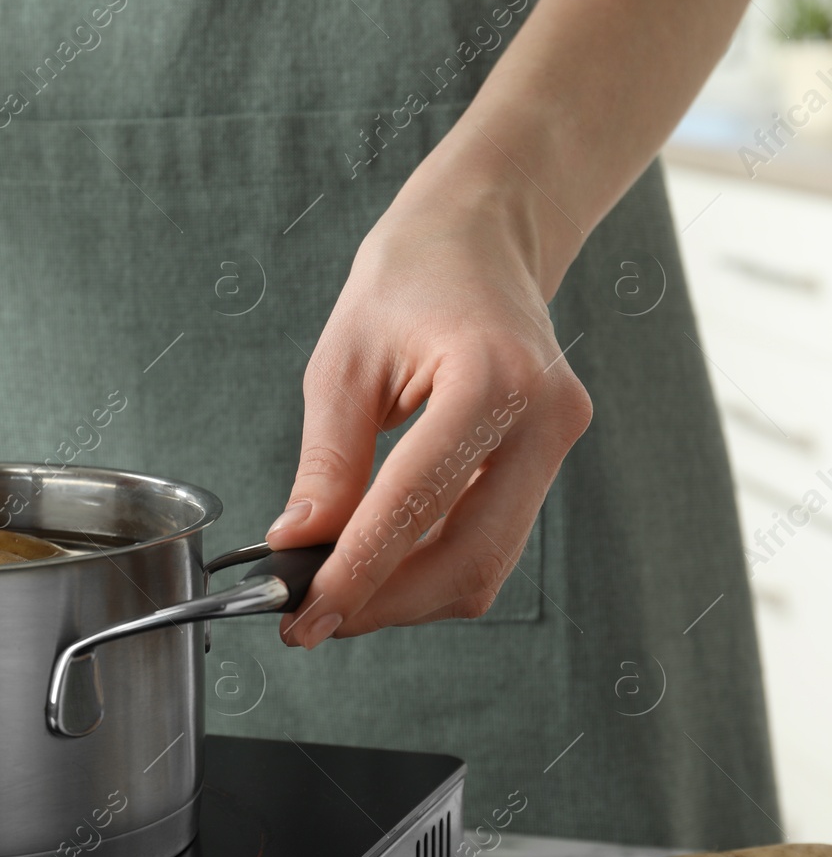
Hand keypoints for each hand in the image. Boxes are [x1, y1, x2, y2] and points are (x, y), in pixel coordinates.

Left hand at [266, 166, 592, 646]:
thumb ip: (327, 464)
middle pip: (467, 559)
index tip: (305, 615)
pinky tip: (377, 564)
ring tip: (334, 594)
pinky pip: (492, 540)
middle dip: (383, 603)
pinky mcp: (550, 459)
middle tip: (311, 620)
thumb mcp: (343, 363)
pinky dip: (430, 566)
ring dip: (406, 596)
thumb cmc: (409, 279)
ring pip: (485, 565)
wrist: (479, 235)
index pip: (415, 507)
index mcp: (492, 380)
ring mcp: (559, 441)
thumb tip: (297, 546)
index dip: (356, 574)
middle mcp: (545, 418)